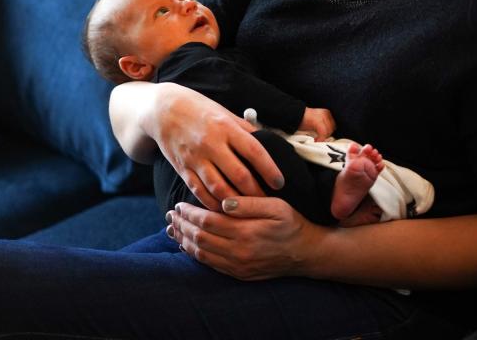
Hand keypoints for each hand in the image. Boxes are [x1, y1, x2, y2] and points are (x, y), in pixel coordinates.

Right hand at [153, 84, 284, 209]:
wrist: (164, 110)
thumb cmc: (201, 110)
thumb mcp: (226, 113)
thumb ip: (246, 130)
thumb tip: (269, 143)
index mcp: (226, 127)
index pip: (254, 151)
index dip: (269, 170)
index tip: (279, 183)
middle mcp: (211, 144)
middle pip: (238, 174)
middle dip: (255, 191)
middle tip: (266, 200)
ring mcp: (195, 158)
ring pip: (218, 187)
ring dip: (235, 202)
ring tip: (248, 208)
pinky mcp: (182, 169)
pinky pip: (199, 191)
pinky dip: (213, 203)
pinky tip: (224, 209)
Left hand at [167, 197, 319, 280]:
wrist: (305, 253)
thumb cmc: (291, 224)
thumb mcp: (277, 206)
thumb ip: (249, 203)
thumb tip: (223, 202)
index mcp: (245, 232)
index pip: (207, 221)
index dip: (190, 213)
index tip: (180, 205)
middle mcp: (238, 252)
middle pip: (200, 238)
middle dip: (182, 225)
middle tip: (170, 215)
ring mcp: (237, 265)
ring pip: (201, 254)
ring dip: (183, 241)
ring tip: (173, 229)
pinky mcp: (238, 274)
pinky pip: (210, 265)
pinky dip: (195, 255)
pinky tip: (187, 245)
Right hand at [299, 107, 335, 140]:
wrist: (294, 114)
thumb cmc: (304, 119)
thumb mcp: (316, 121)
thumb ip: (323, 125)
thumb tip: (327, 135)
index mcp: (326, 113)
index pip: (333, 126)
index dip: (328, 133)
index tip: (324, 138)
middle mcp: (325, 114)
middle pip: (331, 129)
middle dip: (326, 136)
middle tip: (319, 139)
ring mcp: (322, 117)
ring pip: (328, 131)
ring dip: (323, 138)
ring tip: (317, 140)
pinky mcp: (318, 121)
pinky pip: (323, 133)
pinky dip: (320, 139)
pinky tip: (316, 140)